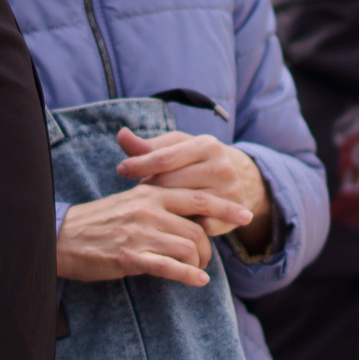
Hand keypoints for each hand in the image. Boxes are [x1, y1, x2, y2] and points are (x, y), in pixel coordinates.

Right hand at [57, 185, 234, 286]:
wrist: (61, 237)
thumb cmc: (98, 222)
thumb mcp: (129, 202)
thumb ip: (157, 203)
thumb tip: (187, 211)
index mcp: (149, 193)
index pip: (196, 197)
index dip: (224, 207)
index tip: (245, 213)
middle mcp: (148, 210)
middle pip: (197, 228)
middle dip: (209, 246)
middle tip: (207, 257)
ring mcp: (140, 233)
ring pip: (188, 247)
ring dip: (199, 263)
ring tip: (196, 271)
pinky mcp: (130, 257)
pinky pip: (169, 267)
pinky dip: (189, 276)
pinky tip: (197, 282)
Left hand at [116, 127, 275, 253]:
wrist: (237, 180)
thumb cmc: (195, 161)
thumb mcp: (176, 147)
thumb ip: (147, 146)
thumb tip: (121, 134)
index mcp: (207, 145)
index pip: (165, 157)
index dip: (139, 164)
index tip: (121, 170)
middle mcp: (222, 168)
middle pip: (171, 182)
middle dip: (151, 187)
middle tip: (137, 192)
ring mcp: (229, 193)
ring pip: (182, 204)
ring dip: (163, 207)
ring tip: (150, 206)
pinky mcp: (231, 217)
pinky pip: (198, 225)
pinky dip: (182, 224)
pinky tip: (169, 223)